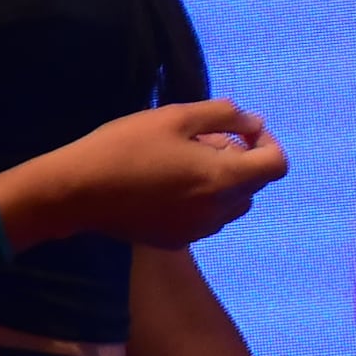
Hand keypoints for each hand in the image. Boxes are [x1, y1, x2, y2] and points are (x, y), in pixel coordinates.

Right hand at [27, 102, 286, 247]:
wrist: (78, 192)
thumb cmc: (125, 147)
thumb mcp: (175, 117)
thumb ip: (224, 116)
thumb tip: (254, 122)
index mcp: (223, 178)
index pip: (277, 165)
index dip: (268, 142)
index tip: (242, 130)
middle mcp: (218, 211)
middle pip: (254, 185)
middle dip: (241, 159)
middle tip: (203, 139)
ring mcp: (198, 230)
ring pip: (232, 205)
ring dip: (223, 181)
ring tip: (185, 161)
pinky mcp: (176, 240)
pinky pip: (206, 219)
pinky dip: (202, 200)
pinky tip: (167, 184)